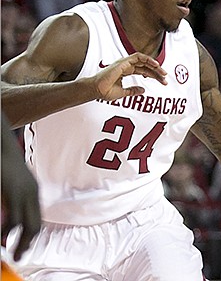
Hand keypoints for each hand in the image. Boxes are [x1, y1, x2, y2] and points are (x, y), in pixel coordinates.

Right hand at [1, 116, 40, 260]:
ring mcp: (21, 192)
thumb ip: (14, 197)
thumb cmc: (3, 163)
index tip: (23, 247)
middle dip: (27, 243)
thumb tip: (9, 220)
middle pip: (34, 224)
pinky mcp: (10, 193)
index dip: (30, 235)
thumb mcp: (13, 181)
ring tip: (9, 251)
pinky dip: (5, 231)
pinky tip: (1, 239)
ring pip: (24, 225)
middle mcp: (30, 192)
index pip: (36, 218)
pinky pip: (11, 219)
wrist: (0, 144)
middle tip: (19, 256)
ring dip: (18, 241)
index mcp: (32, 190)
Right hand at [92, 53, 167, 100]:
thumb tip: (143, 90)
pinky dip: (147, 59)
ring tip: (163, 72)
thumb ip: (133, 90)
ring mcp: (124, 63)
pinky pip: (138, 57)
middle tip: (166, 77)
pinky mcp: (123, 62)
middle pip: (145, 66)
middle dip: (157, 71)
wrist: (95, 90)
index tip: (163, 82)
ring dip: (154, 65)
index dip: (154, 76)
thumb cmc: (105, 91)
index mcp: (126, 71)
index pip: (144, 71)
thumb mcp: (123, 92)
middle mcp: (126, 66)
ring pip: (143, 61)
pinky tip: (156, 64)